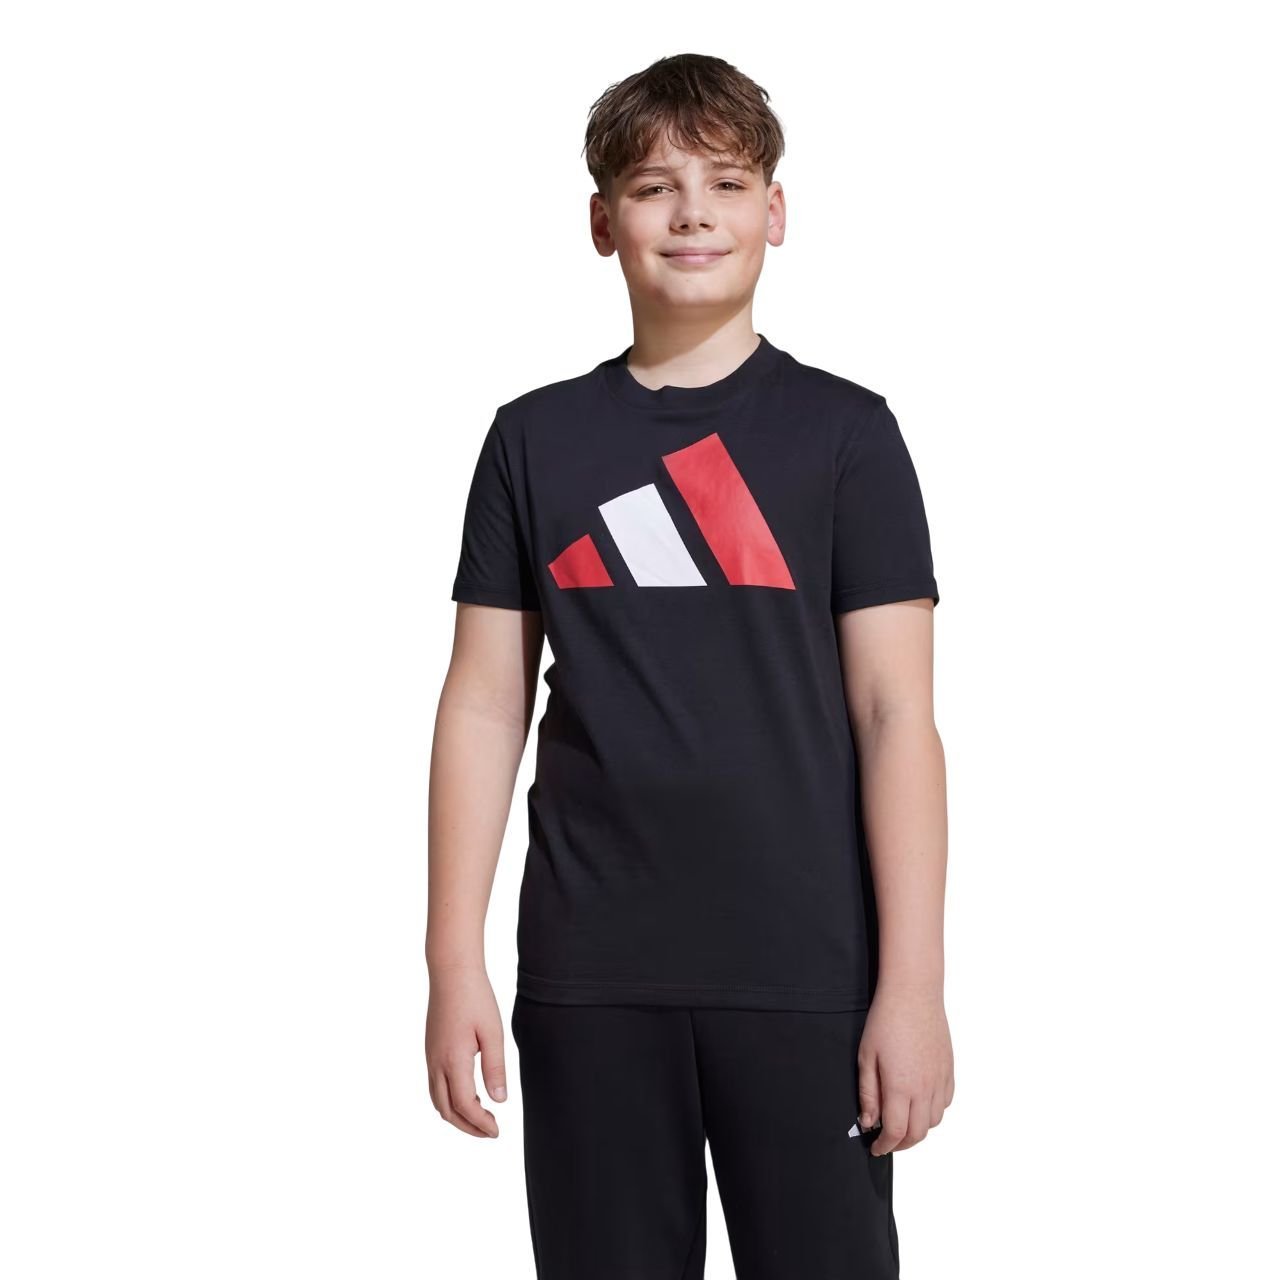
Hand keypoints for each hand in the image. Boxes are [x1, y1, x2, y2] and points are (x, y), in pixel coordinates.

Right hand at [425, 963, 507, 1138]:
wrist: (451, 972)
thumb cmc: (476, 998)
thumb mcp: (493, 1033)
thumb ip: (495, 1068)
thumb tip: (499, 1100)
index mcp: (453, 1060)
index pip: (464, 1105)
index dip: (480, 1123)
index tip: (497, 1130)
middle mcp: (436, 1063)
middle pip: (446, 1110)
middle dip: (467, 1127)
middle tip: (490, 1132)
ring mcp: (430, 1057)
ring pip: (437, 1100)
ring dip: (456, 1116)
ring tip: (480, 1118)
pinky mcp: (430, 1050)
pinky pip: (434, 1086)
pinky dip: (449, 1100)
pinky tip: (468, 1095)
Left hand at [857, 984, 953, 1156]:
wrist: (913, 994)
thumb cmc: (886, 1021)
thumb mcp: (866, 1057)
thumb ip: (868, 1094)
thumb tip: (869, 1122)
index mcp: (901, 1087)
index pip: (896, 1132)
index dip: (884, 1146)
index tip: (875, 1147)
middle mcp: (925, 1088)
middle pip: (918, 1133)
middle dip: (902, 1144)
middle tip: (887, 1141)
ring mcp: (940, 1080)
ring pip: (934, 1121)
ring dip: (918, 1130)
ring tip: (903, 1124)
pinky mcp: (949, 1070)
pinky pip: (946, 1103)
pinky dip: (934, 1112)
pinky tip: (921, 1105)